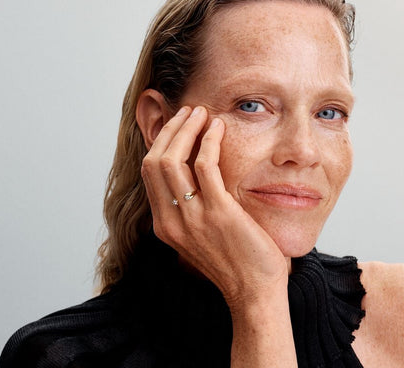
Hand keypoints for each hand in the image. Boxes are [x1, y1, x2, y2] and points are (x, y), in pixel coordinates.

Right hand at [141, 105, 288, 308]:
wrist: (254, 292)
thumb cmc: (233, 261)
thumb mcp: (199, 235)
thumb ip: (188, 208)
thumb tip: (192, 175)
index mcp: (165, 225)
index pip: (149, 173)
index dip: (160, 143)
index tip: (176, 125)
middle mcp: (171, 220)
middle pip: (155, 162)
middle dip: (169, 130)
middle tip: (188, 112)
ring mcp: (192, 217)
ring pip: (173, 159)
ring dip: (186, 129)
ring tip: (201, 113)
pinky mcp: (219, 213)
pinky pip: (205, 165)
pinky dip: (209, 140)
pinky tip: (218, 128)